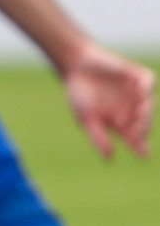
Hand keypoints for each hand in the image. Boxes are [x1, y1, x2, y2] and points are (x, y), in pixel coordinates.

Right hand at [62, 42, 153, 158]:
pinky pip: (148, 82)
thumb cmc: (79, 96)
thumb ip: (98, 137)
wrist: (76, 67)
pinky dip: (146, 87)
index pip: (136, 140)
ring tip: (140, 111)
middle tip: (135, 132)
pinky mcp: (137, 77)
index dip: (141, 147)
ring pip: (149, 104)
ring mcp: (137, 94)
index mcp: (122, 125)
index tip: (142, 153)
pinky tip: (139, 91)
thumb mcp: (87, 120)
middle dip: (142, 128)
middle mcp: (133, 111)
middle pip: (145, 124)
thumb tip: (110, 158)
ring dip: (146, 110)